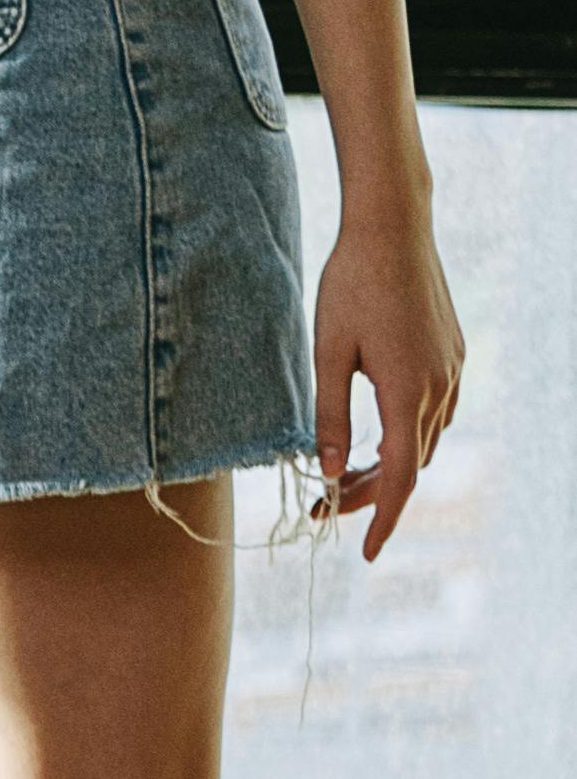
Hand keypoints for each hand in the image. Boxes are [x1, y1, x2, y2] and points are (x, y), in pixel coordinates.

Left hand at [310, 209, 463, 559]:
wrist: (394, 226)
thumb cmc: (352, 283)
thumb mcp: (327, 350)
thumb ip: (330, 414)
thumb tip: (330, 471)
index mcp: (407, 391)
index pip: (400, 477)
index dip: (382, 518)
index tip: (365, 553)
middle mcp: (440, 387)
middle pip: (411, 463)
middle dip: (372, 493)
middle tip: (325, 506)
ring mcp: (453, 370)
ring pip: (425, 439)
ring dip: (390, 464)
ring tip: (343, 475)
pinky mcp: (453, 354)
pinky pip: (435, 411)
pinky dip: (408, 434)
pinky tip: (378, 434)